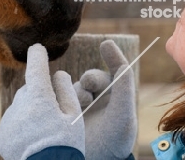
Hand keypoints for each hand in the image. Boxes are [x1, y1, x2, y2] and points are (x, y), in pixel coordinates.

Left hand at [0, 44, 84, 159]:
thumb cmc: (65, 143)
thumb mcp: (74, 115)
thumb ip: (66, 91)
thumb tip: (59, 74)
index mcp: (40, 100)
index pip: (37, 70)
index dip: (37, 56)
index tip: (37, 48)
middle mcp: (20, 107)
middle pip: (30, 89)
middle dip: (41, 92)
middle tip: (55, 109)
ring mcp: (10, 121)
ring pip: (22, 104)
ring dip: (33, 107)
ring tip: (46, 127)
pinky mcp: (3, 133)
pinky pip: (15, 119)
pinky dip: (24, 121)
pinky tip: (36, 135)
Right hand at [73, 40, 136, 159]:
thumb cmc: (116, 139)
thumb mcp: (123, 113)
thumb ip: (123, 87)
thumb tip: (118, 59)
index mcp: (117, 94)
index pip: (116, 69)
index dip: (112, 56)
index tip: (106, 45)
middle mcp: (99, 96)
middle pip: (92, 77)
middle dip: (91, 78)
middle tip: (89, 84)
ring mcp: (81, 104)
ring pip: (75, 87)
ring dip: (77, 92)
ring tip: (81, 104)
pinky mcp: (64, 111)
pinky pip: (60, 98)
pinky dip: (61, 97)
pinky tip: (61, 102)